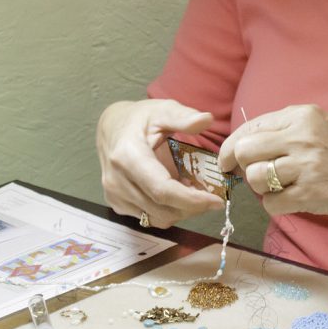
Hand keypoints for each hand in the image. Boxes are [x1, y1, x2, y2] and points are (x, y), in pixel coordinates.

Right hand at [97, 99, 223, 227]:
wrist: (111, 129)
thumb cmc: (139, 119)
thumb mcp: (162, 110)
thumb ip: (183, 117)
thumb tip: (206, 119)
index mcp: (128, 156)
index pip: (162, 190)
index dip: (191, 200)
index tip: (216, 201)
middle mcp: (117, 181)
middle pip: (162, 209)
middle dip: (192, 208)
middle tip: (212, 196)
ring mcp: (114, 195)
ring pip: (157, 218)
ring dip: (181, 211)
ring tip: (194, 192)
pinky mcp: (116, 204)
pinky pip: (148, 217)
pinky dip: (168, 211)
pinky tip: (177, 195)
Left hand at [218, 105, 327, 216]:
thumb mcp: (318, 124)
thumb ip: (283, 129)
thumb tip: (243, 145)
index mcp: (300, 116)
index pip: (249, 128)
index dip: (230, 146)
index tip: (227, 159)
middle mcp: (301, 137)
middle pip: (244, 152)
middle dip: (243, 166)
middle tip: (253, 174)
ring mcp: (306, 167)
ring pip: (254, 178)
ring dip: (261, 187)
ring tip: (281, 185)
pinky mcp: (311, 195)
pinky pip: (271, 204)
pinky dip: (276, 205)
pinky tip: (292, 199)